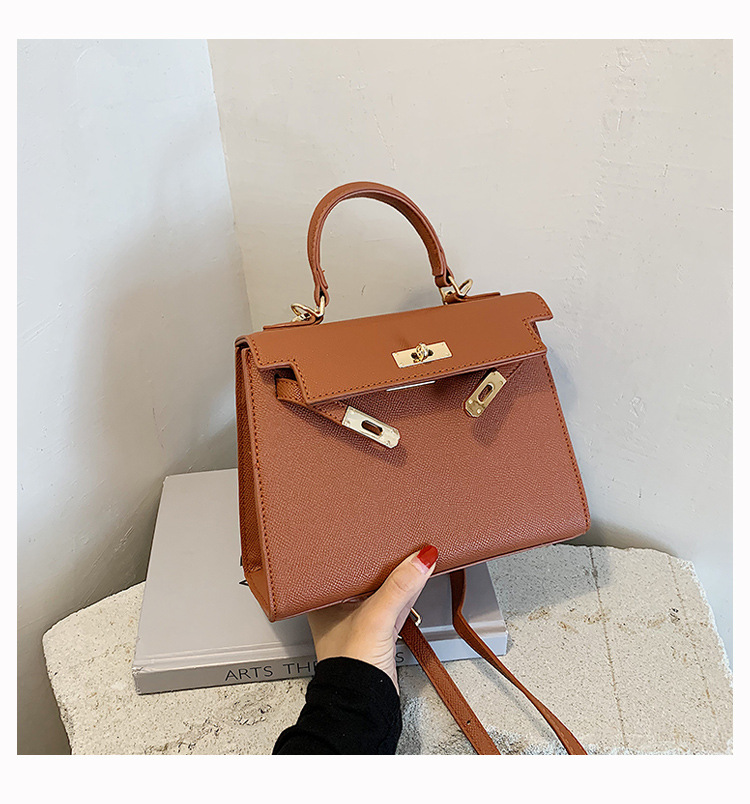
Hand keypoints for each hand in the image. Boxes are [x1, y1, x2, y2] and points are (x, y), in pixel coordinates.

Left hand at [306, 546, 437, 691]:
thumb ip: (399, 587)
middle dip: (385, 558)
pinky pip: (396, 603)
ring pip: (384, 588)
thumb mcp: (376, 617)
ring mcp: (362, 620)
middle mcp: (342, 607)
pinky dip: (408, 591)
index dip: (362, 547)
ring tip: (414, 552)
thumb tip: (421, 559)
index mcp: (327, 599)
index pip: (345, 564)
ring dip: (400, 574)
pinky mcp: (381, 631)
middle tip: (401, 537)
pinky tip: (418, 578)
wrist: (364, 703)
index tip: (380, 530)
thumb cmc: (349, 666)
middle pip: (367, 574)